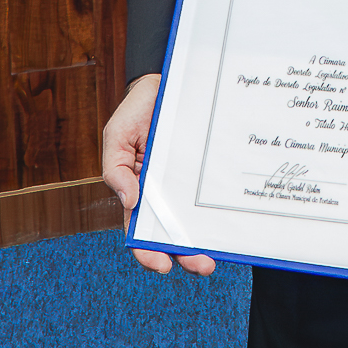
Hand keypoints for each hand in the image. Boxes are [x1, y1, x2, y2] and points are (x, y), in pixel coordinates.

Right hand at [101, 73, 216, 275]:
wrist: (166, 81)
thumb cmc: (137, 110)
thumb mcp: (116, 135)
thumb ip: (116, 169)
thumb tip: (129, 201)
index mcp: (138, 189)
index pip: (140, 229)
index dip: (148, 251)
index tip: (162, 264)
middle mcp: (165, 193)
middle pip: (173, 233)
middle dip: (186, 255)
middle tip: (203, 265)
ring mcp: (187, 183)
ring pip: (196, 219)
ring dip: (205, 240)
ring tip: (218, 255)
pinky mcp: (207, 170)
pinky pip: (214, 193)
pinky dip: (220, 211)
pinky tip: (231, 222)